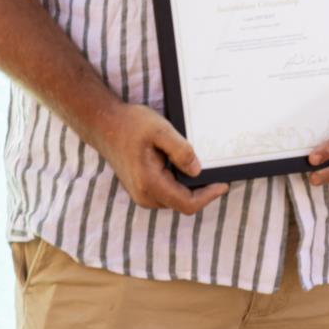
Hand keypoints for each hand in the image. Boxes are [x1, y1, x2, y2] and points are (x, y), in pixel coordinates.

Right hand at [93, 102, 228, 213]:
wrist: (105, 125)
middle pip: (183, 204)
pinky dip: (181, 184)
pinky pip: (168, 193)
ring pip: (176, 199)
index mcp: (150, 183)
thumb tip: (197, 170)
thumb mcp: (161, 130)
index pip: (187, 203)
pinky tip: (186, 166)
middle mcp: (145, 195)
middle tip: (219, 172)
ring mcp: (142, 194)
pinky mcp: (142, 189)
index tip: (224, 184)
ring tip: (205, 167)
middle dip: (203, 191)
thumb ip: (180, 151)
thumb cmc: (132, 125)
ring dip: (192, 188)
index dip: (208, 196)